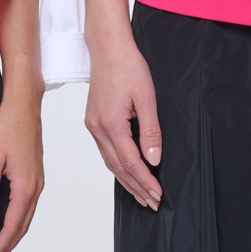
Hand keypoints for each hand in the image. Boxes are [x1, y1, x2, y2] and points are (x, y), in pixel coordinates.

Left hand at [0, 84, 44, 251]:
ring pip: (27, 218)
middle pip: (22, 226)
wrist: (23, 107)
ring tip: (1, 250)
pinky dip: (19, 221)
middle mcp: (36, 188)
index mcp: (25, 186)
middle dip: (8, 247)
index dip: (1, 245)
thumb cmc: (6, 128)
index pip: (12, 225)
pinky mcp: (35, 176)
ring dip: (14, 236)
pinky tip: (10, 225)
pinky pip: (28, 207)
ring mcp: (38, 182)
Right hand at [84, 29, 162, 207]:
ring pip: (110, 163)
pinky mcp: (93, 122)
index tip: (158, 194)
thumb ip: (151, 131)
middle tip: (152, 202)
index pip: (131, 162)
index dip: (145, 181)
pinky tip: (127, 174)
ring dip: (127, 181)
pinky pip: (105, 152)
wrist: (108, 49)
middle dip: (137, 187)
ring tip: (142, 195)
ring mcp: (93, 126)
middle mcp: (98, 128)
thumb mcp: (147, 97)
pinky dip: (118, 167)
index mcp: (110, 123)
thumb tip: (154, 158)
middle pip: (119, 168)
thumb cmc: (128, 67)